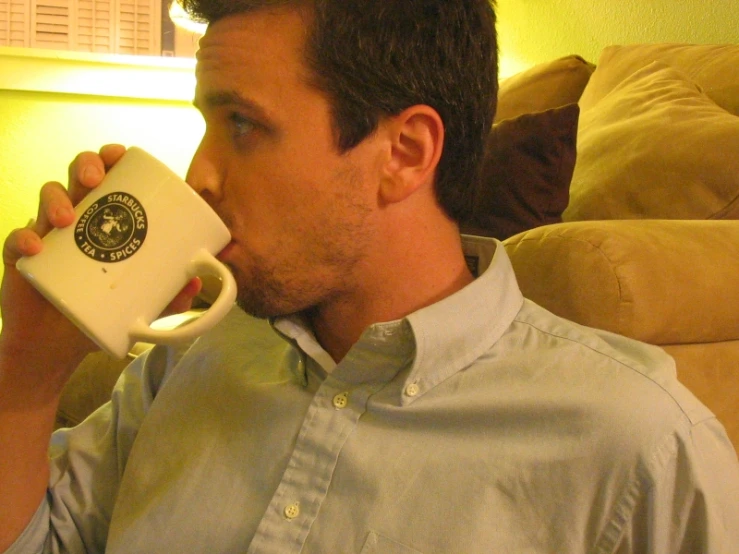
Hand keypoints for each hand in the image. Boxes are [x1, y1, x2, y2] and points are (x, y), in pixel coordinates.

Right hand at [0, 145, 200, 375]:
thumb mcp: (143, 306)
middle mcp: (76, 220)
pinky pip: (16, 239)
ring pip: (46, 197)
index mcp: (105, 219)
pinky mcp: (21, 259)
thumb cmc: (101, 314)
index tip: (121, 154)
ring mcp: (47, 236)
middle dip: (85, 165)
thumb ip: (169, 295)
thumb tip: (198, 282)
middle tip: (94, 179)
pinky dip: (22, 238)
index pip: (107, 177)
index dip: (110, 158)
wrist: (59, 349)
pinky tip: (35, 247)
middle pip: (76, 176)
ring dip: (55, 199)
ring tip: (67, 219)